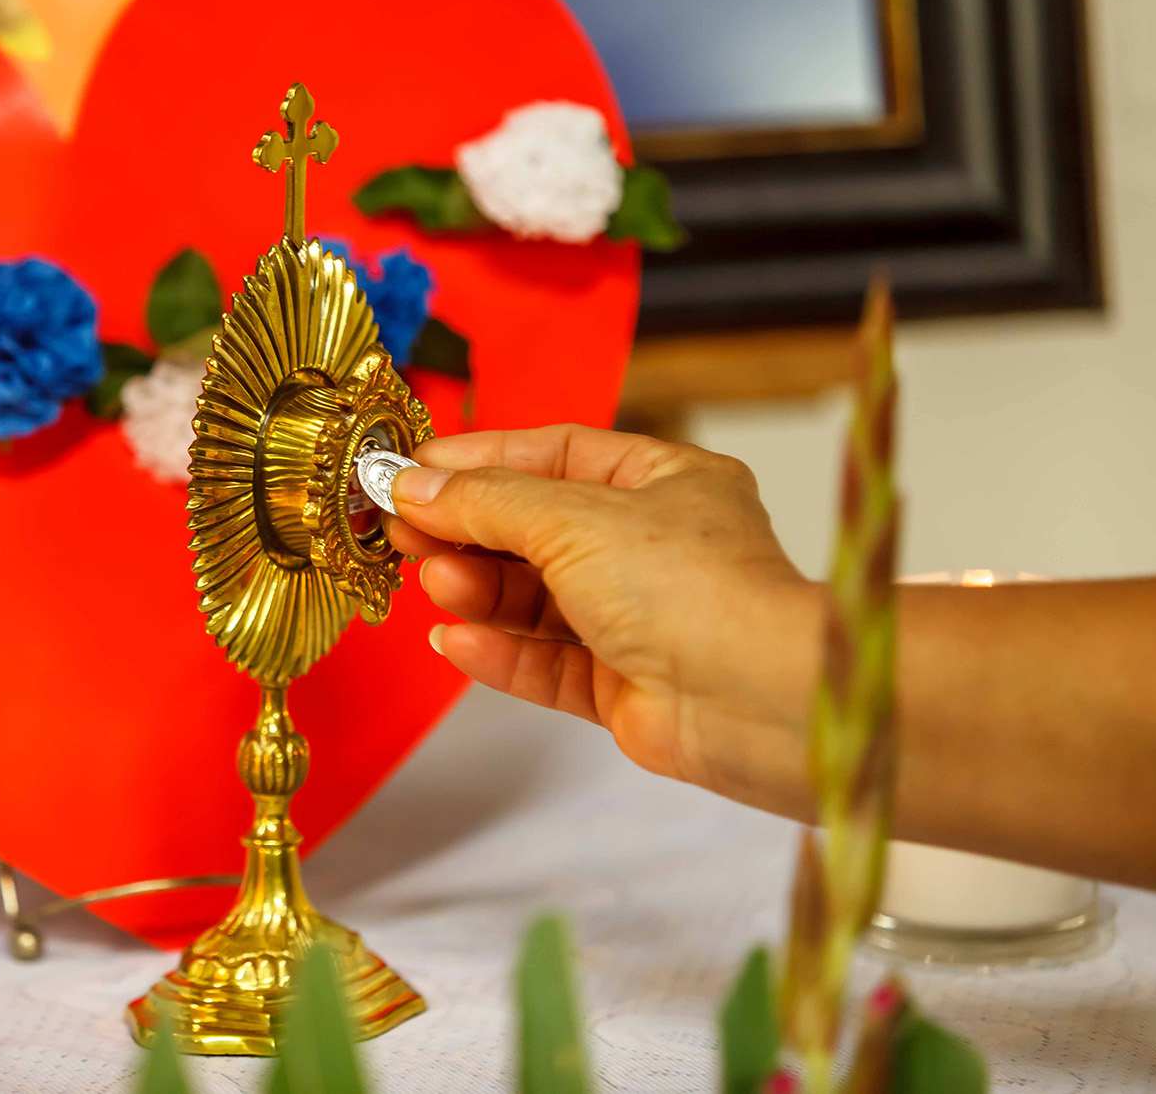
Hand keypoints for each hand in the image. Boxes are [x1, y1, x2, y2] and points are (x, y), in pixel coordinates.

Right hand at [386, 425, 819, 813]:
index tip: (412, 471)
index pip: (556, 455)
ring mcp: (641, 620)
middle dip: (469, 531)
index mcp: (666, 482)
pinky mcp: (626, 686)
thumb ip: (486, 502)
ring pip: (538, 600)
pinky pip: (548, 663)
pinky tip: (455, 639)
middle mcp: (655, 547)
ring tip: (431, 583)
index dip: (480, 461)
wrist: (753, 700)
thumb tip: (414, 486)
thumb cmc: (694, 589)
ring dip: (480, 591)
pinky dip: (500, 651)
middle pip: (538, 529)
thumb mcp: (573, 517)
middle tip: (402, 530)